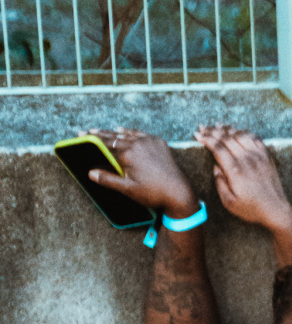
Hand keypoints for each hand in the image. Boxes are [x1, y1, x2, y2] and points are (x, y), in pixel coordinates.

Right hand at [84, 128, 198, 216]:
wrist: (179, 192)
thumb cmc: (153, 193)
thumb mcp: (128, 189)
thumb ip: (108, 179)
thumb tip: (91, 173)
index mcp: (128, 153)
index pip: (105, 143)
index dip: (92, 139)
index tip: (81, 134)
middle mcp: (138, 143)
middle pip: (115, 136)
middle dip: (101, 134)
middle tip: (88, 131)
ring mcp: (150, 141)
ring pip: (128, 134)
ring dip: (115, 132)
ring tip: (105, 131)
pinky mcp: (160, 143)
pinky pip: (142, 134)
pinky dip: (131, 133)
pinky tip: (125, 132)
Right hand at [195, 124, 291, 231]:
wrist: (275, 209)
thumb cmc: (251, 208)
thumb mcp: (229, 202)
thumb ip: (220, 183)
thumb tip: (216, 166)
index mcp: (235, 171)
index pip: (218, 148)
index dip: (206, 139)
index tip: (197, 135)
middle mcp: (247, 159)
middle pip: (227, 138)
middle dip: (213, 131)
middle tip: (203, 127)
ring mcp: (258, 156)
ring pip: (241, 135)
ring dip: (228, 129)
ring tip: (218, 126)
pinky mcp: (266, 156)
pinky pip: (254, 138)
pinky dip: (244, 132)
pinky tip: (238, 131)